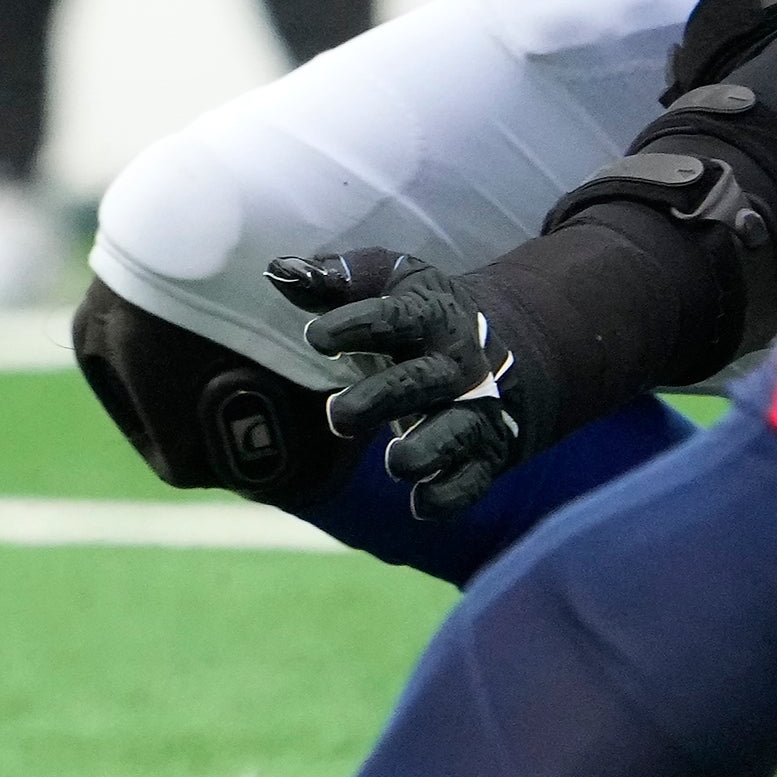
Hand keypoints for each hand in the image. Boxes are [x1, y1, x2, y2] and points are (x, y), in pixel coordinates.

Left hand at [267, 248, 522, 519]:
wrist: (497, 353)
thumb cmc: (416, 314)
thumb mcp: (384, 281)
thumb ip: (332, 279)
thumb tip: (279, 270)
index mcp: (430, 315)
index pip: (395, 318)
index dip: (355, 325)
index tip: (315, 337)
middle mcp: (456, 364)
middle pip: (421, 381)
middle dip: (380, 400)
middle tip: (337, 419)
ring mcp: (473, 409)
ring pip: (455, 431)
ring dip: (427, 451)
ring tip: (396, 463)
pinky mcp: (483, 451)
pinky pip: (473, 477)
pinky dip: (451, 495)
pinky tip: (420, 505)